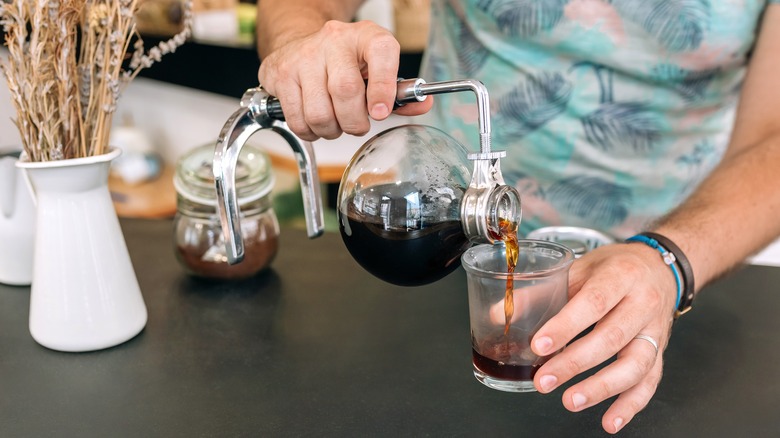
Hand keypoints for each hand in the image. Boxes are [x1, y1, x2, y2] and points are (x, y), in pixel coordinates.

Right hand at [257, 20, 433, 140]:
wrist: (302, 45)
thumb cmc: (346, 63)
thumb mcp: (377, 69)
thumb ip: (400, 93)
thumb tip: (424, 105)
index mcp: (366, 36)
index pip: (381, 53)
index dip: (383, 87)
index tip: (381, 112)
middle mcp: (334, 41)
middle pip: (346, 92)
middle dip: (354, 122)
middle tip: (357, 124)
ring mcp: (303, 56)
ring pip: (320, 113)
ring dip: (331, 130)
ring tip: (334, 121)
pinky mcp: (280, 74)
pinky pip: (298, 121)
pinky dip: (310, 132)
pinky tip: (314, 121)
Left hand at [530, 243, 676, 433]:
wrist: (659, 266)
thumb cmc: (615, 268)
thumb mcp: (578, 269)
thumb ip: (540, 293)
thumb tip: (498, 314)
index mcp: (620, 276)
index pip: (594, 302)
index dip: (566, 326)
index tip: (540, 346)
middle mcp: (643, 303)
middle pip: (611, 337)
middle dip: (574, 363)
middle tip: (544, 380)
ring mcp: (655, 330)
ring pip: (635, 364)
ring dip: (601, 387)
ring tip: (570, 401)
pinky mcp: (660, 351)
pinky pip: (649, 382)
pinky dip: (630, 405)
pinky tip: (609, 420)